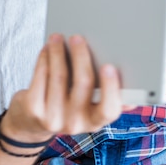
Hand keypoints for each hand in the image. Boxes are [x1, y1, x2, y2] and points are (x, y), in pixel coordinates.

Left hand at [1, 34, 121, 142]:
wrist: (30, 127)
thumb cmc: (67, 108)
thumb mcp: (89, 109)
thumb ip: (109, 101)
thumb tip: (135, 97)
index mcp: (96, 121)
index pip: (109, 110)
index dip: (110, 88)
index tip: (109, 66)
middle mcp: (76, 123)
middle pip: (83, 84)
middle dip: (81, 55)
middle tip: (78, 37)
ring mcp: (54, 118)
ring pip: (59, 76)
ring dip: (58, 52)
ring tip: (57, 38)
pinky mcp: (34, 110)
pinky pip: (40, 77)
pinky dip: (44, 59)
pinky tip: (47, 50)